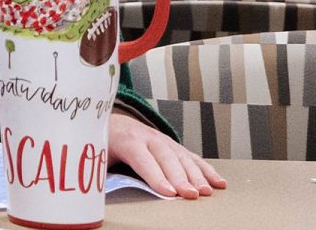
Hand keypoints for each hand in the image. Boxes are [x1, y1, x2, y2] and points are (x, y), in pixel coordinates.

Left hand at [108, 110, 223, 198]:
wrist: (113, 121)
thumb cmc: (104, 142)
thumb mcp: (97, 153)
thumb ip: (99, 169)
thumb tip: (96, 190)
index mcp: (127, 139)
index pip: (143, 159)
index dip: (155, 176)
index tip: (168, 193)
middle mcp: (148, 137)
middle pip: (167, 158)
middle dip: (180, 177)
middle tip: (191, 195)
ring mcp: (164, 140)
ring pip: (183, 157)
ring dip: (197, 175)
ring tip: (207, 191)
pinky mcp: (174, 146)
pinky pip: (193, 158)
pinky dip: (207, 170)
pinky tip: (219, 183)